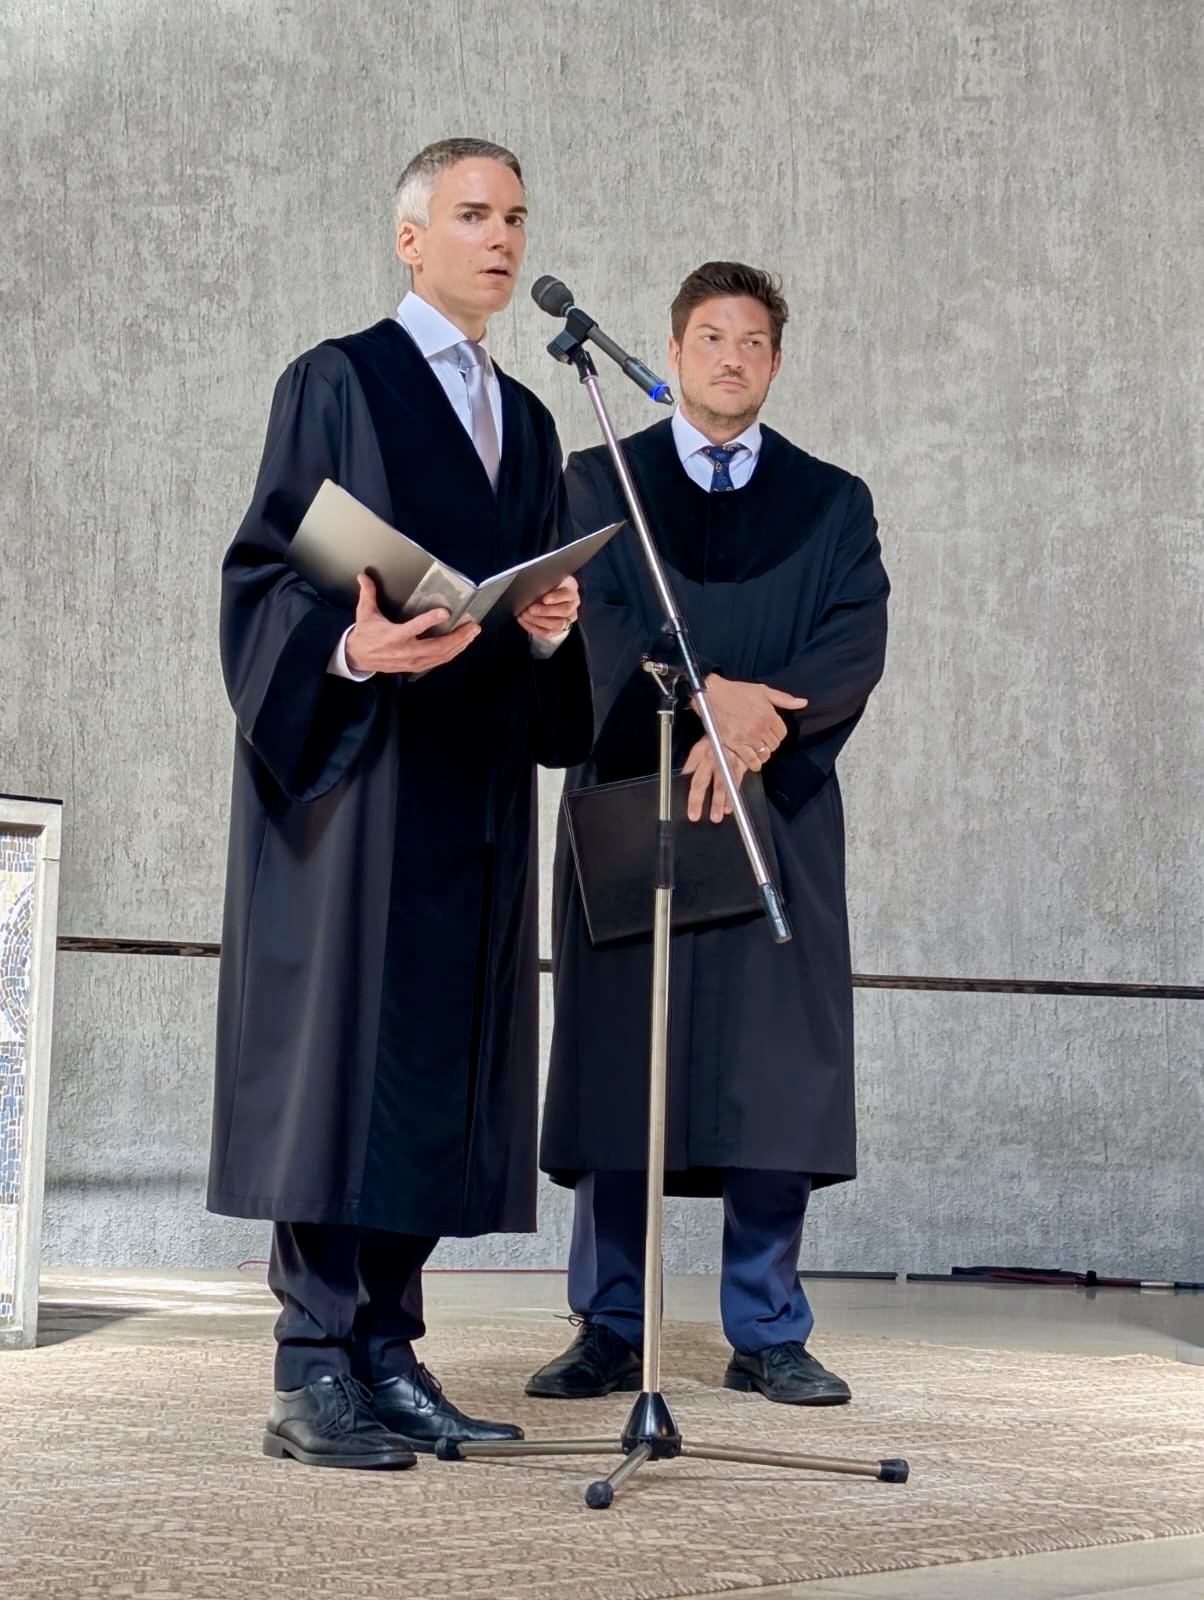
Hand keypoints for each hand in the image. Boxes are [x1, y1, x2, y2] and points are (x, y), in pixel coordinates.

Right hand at [344, 574, 480, 674]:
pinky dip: (453, 653)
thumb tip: (363, 576)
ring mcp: (413, 661)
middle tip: (472, 626)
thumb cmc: (365, 635)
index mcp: (393, 636)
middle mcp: (405, 650)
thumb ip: (368, 593)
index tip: (445, 612)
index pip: (415, 627)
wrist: (359, 658)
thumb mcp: (364, 613)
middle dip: (457, 637)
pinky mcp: (416, 666)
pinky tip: (462, 644)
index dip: (430, 620)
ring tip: (472, 633)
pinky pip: (439, 661)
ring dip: (459, 644)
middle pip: (437, 646)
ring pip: (441, 655)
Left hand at [517, 575, 579, 639]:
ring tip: (525, 615)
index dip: (556, 597)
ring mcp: (567, 620)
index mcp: (571, 591)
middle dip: (545, 611)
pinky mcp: (558, 631)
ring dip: (538, 621)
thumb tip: (533, 586)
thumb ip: (544, 582)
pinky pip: (547, 633)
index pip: (568, 594)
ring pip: (557, 625)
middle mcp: (572, 606)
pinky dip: (533, 628)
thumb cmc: (547, 586)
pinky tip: (523, 621)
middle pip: (564, 611)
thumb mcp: (547, 580)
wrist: (549, 596)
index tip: (545, 599)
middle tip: (530, 609)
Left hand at [682, 738, 747, 823]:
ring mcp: (725, 762)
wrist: (741, 732)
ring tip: (715, 816)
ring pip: (720, 785)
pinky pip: (735, 784)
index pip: (688, 770)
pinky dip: (732, 798)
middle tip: (694, 815)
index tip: (681, 797)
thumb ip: (694, 760)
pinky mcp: (739, 766)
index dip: (683, 783)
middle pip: (701, 782)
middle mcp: (711, 757)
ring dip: (718, 803)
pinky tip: (729, 808)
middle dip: (697, 800)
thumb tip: (685, 774)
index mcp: (700, 751)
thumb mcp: (704, 743)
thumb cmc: (721, 739)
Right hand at [698, 675, 807, 767]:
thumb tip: (803, 703)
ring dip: (762, 754)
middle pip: (774, 745)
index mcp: (768, 714)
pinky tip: (753, 761)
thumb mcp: (763, 691)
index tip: (770, 734)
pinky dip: (754, 763)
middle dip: (769, 744)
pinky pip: (751, 760)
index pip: (782, 733)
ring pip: (764, 754)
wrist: (712, 694)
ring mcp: (747, 736)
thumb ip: (784, 699)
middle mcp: (760, 726)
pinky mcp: (735, 743)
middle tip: (761, 741)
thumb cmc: (736, 691)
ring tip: (756, 750)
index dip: (777, 735)